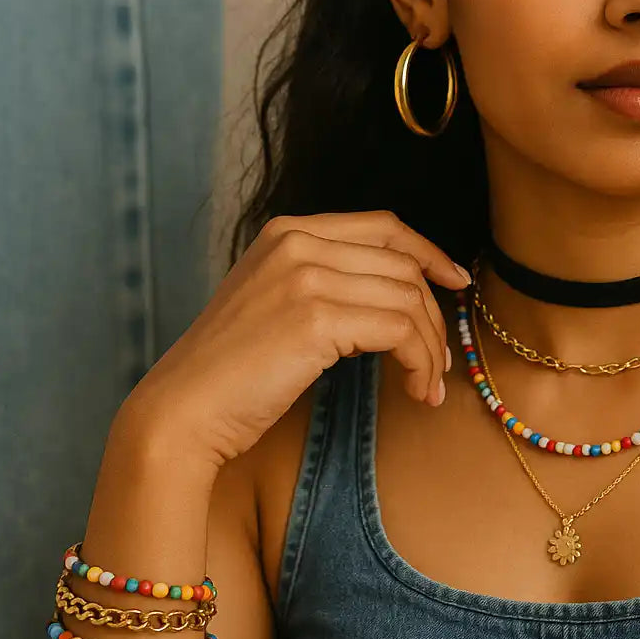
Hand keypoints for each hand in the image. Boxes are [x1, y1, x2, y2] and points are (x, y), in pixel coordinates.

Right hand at [116, 211, 469, 471]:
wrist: (182, 412)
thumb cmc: (231, 372)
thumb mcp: (274, 303)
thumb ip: (325, 283)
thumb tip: (400, 296)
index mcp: (288, 231)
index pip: (384, 227)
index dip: (429, 253)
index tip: (456, 283)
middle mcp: (298, 242)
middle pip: (404, 266)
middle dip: (435, 317)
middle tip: (439, 363)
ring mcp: (305, 276)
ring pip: (409, 300)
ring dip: (431, 349)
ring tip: (427, 386)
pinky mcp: (316, 318)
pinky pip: (401, 332)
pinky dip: (419, 363)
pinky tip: (415, 391)